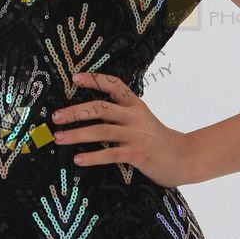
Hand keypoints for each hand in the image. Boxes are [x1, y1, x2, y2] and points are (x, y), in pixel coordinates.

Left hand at [51, 70, 199, 186]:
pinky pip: (110, 154)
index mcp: (135, 104)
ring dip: (77, 135)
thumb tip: (90, 114)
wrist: (184, 157)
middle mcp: (134, 116)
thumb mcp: (142, 119)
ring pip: (101, 131)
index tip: (74, 78)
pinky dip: (93, 157)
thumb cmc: (157, 140)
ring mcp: (136, 134)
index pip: (113, 85)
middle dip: (75, 112)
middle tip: (55, 117)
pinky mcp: (138, 154)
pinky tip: (79, 160)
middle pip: (100, 108)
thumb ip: (122, 114)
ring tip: (59, 138)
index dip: (94, 80)